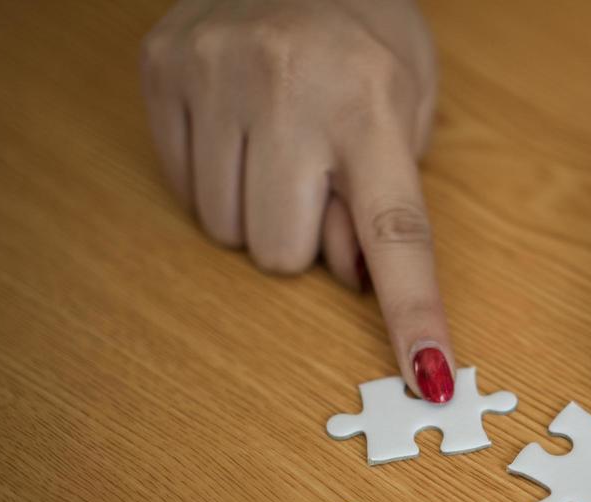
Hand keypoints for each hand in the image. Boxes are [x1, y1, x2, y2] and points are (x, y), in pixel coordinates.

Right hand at [140, 0, 455, 401]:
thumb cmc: (361, 36)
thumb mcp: (410, 104)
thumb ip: (387, 197)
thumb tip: (350, 280)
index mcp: (369, 100)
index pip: (397, 234)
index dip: (414, 313)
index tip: (430, 376)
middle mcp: (287, 86)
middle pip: (283, 254)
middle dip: (302, 240)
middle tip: (313, 179)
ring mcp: (213, 74)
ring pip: (224, 230)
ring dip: (253, 212)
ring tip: (274, 146)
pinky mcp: (160, 70)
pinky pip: (179, 188)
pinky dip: (210, 178)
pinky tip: (236, 128)